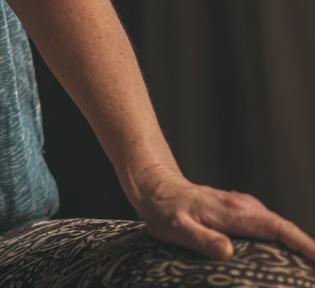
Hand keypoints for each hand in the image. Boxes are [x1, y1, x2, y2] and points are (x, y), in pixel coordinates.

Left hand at [129, 163, 314, 262]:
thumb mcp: (177, 228)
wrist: (153, 184)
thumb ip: (202, 240)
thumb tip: (227, 252)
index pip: (276, 229)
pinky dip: (280, 238)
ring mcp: (239, 206)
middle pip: (283, 228)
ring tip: (308, 267)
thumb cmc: (163, 209)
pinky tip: (283, 254)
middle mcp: (241, 206)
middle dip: (306, 248)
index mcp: (232, 213)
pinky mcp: (236, 209)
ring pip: (275, 226)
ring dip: (295, 243)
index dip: (302, 244)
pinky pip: (265, 224)